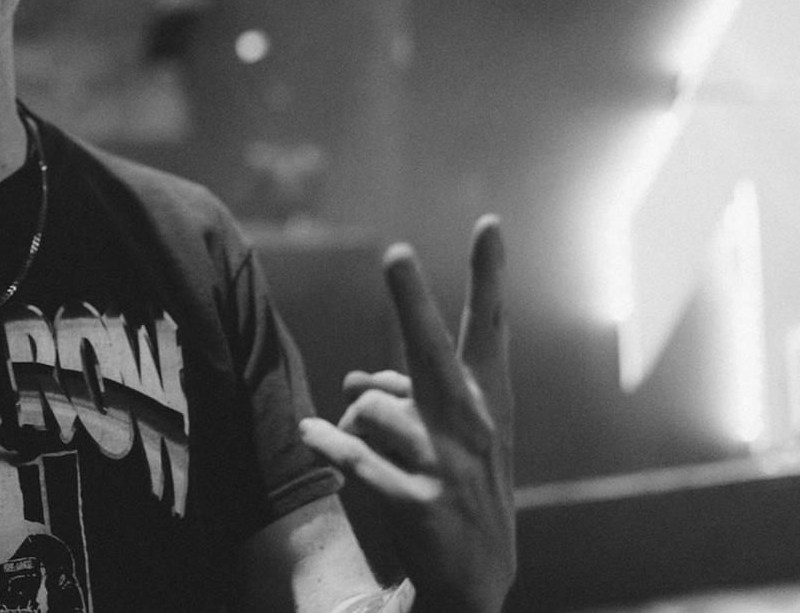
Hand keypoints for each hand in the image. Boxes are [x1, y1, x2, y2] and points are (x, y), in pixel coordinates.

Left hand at [299, 216, 513, 612]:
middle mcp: (474, 427)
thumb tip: (351, 381)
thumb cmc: (458, 485)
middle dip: (412, 301)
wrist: (477, 577)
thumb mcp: (449, 436)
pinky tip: (309, 435)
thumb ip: (405, 394)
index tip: (489, 223)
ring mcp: (449, 466)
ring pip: (372, 409)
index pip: (488, 327)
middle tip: (394, 252)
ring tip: (369, 449)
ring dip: (356, 423)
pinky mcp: (419, 503)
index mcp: (488, 402)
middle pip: (432, 351)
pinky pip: (357, 458)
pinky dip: (329, 443)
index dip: (488, 275)